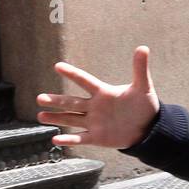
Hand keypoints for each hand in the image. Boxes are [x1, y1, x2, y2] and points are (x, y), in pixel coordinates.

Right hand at [36, 45, 160, 148]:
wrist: (148, 128)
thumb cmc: (144, 106)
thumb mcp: (143, 87)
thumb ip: (140, 69)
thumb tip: (143, 48)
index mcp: (103, 93)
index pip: (85, 81)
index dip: (72, 74)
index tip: (57, 66)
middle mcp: (94, 107)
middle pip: (72, 103)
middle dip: (56, 101)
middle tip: (40, 98)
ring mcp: (94, 122)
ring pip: (71, 119)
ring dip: (57, 118)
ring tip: (40, 116)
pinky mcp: (97, 137)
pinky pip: (80, 138)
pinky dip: (69, 140)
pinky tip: (55, 140)